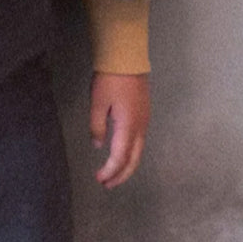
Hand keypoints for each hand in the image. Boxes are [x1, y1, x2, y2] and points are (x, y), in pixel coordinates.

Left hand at [90, 71, 149, 187]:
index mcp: (128, 126)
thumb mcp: (98, 101)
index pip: (120, 157)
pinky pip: (140, 141)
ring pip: (139, 151)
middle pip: (134, 159)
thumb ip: (97, 126)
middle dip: (121, 175)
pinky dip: (131, 153)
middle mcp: (140, 127)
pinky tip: (122, 152)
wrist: (127, 57)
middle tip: (107, 184)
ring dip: (126, 165)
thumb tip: (99, 146)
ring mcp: (145, 120)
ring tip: (113, 173)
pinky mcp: (144, 113)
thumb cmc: (110, 78)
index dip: (110, 171)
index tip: (99, 179)